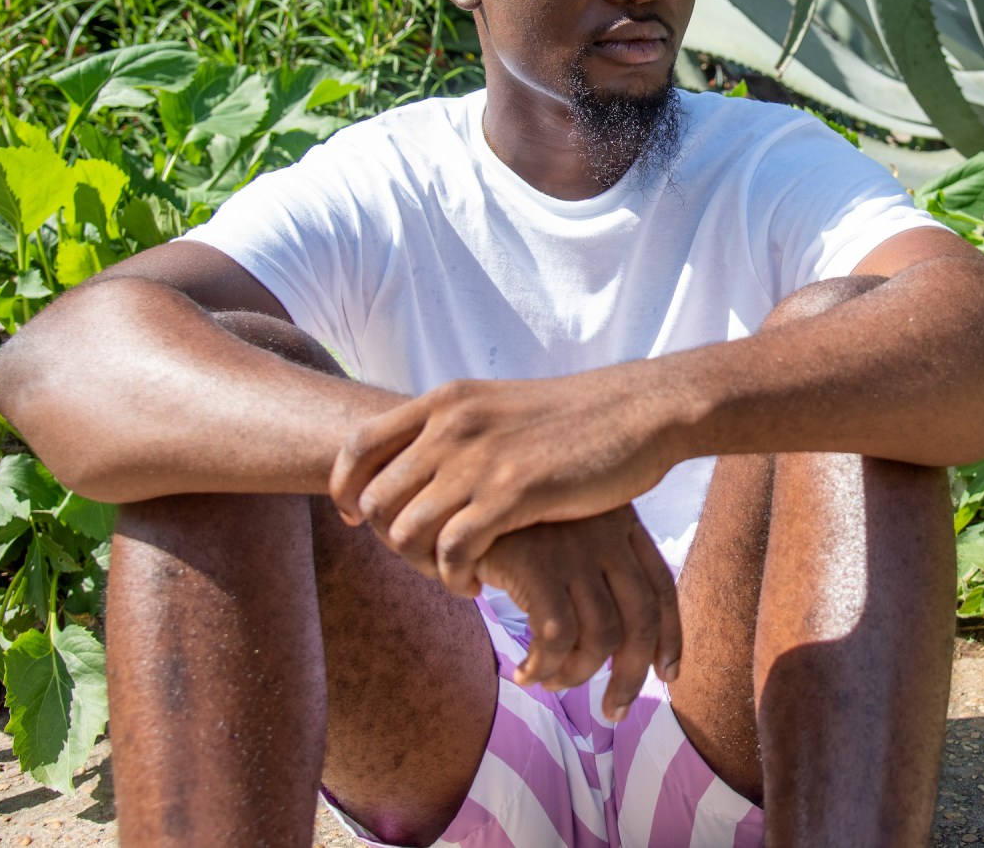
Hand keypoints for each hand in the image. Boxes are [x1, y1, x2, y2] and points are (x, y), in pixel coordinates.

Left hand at [328, 374, 677, 594]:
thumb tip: (422, 457)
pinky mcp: (513, 492)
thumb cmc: (575, 418)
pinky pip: (452, 551)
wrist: (638, 412)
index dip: (345, 489)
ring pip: (406, 532)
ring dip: (422, 568)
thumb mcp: (500, 407)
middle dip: (389, 541)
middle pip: (374, 500)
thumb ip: (457, 426)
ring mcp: (480, 458)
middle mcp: (452, 424)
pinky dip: (455, 578)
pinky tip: (480, 584)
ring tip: (454, 576)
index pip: (357, 445)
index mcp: (446, 400)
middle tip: (424, 560)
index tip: (356, 519)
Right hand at [477, 505, 681, 722]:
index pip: (660, 588)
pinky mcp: (538, 564)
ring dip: (576, 676)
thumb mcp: (562, 530)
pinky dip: (545, 666)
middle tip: (612, 711)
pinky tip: (525, 673)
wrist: (458, 495)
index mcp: (621, 521)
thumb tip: (612, 643)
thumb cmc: (509, 522)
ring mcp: (575, 548)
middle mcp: (607, 533)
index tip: (667, 675)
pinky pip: (557, 637)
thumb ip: (591, 567)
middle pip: (641, 620)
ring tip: (549, 683)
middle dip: (630, 676)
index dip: (670, 637)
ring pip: (600, 637)